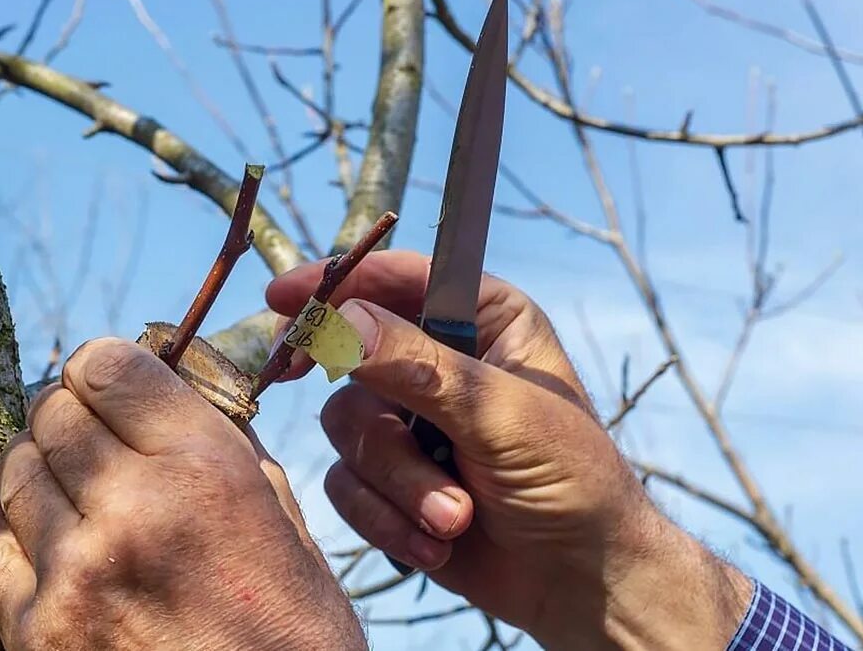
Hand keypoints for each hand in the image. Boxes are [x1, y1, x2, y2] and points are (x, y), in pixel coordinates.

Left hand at [0, 339, 365, 649]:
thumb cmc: (292, 639)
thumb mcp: (289, 529)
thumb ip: (233, 453)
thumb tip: (184, 396)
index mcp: (204, 471)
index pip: (109, 367)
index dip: (104, 367)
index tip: (109, 383)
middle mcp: (133, 508)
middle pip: (52, 412)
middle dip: (68, 413)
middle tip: (85, 431)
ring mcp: (76, 572)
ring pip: (14, 470)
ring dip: (34, 464)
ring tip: (59, 478)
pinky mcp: (38, 631)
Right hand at [268, 250, 751, 648]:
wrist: (579, 582)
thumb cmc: (572, 482)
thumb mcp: (501, 414)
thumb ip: (417, 367)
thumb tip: (338, 323)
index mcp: (482, 319)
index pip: (396, 278)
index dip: (336, 282)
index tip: (283, 298)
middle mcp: (437, 360)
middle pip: (351, 357)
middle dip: (383, 427)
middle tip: (369, 430)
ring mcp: (410, 422)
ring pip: (347, 429)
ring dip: (401, 484)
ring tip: (455, 517)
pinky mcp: (390, 480)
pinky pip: (347, 484)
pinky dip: (387, 519)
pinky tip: (436, 543)